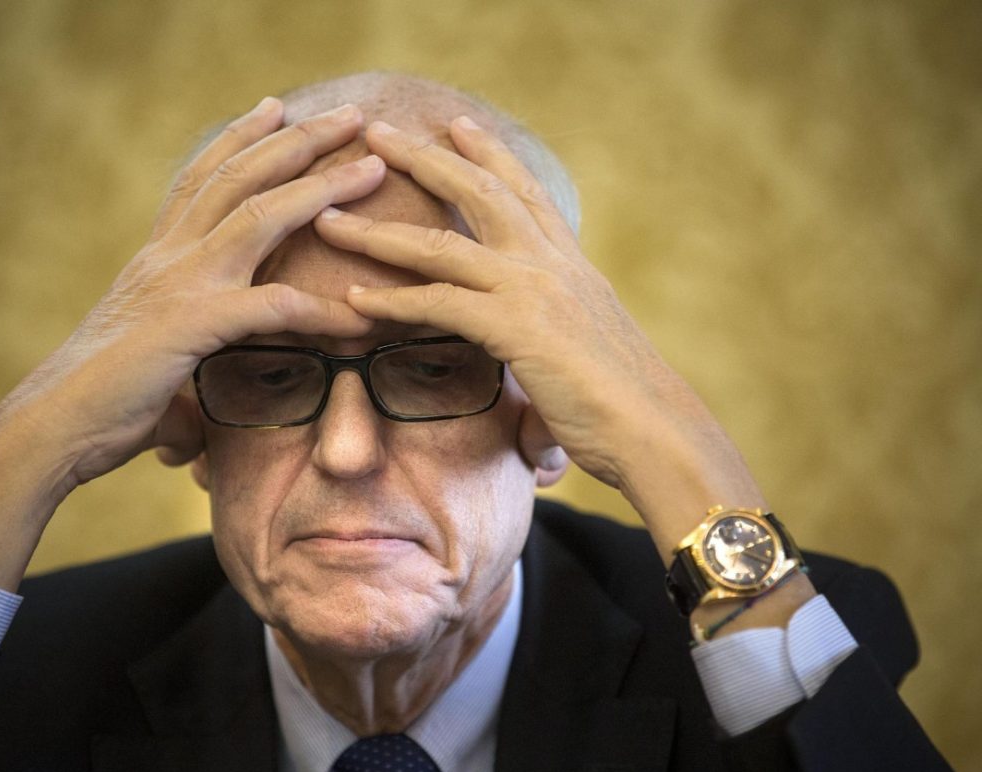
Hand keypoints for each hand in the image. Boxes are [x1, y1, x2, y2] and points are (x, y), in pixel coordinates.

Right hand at [0, 98, 386, 588]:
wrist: (52, 425)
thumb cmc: (99, 399)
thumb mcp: (147, 348)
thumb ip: (182, 341)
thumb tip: (202, 376)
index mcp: (156, 257)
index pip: (201, 179)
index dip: (238, 139)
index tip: (275, 107)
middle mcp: (168, 257)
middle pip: (239, 177)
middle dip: (297, 140)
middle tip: (349, 112)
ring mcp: (179, 285)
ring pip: (259, 215)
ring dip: (319, 188)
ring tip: (370, 167)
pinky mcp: (191, 325)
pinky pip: (271, 308)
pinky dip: (319, 308)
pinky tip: (359, 313)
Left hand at [314, 117, 766, 561]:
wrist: (658, 430)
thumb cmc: (626, 404)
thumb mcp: (587, 351)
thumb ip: (552, 341)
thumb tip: (534, 371)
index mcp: (571, 264)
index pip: (525, 192)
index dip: (490, 154)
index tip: (457, 124)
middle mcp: (552, 263)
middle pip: (479, 191)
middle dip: (425, 157)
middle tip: (381, 133)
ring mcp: (533, 290)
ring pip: (441, 245)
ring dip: (378, 231)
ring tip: (329, 216)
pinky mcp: (516, 327)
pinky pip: (439, 304)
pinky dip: (393, 301)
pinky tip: (355, 299)